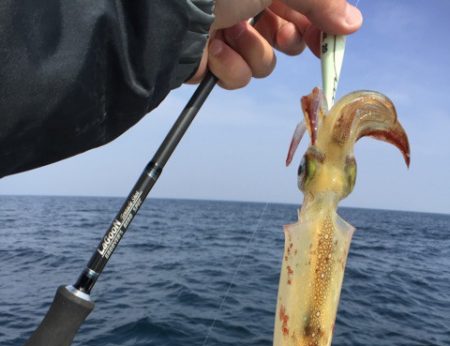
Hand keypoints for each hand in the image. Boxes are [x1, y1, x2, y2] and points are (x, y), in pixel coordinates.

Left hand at [188, 0, 361, 88]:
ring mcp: (231, 34)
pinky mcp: (214, 61)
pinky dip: (229, 65)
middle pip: (289, 36)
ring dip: (253, 50)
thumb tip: (353, 23)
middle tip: (282, 35)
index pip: (305, 7)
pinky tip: (213, 48)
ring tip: (234, 32)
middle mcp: (249, 5)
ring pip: (265, 61)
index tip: (332, 43)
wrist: (170, 12)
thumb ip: (320, 0)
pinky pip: (239, 77)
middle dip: (286, 38)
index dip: (321, 25)